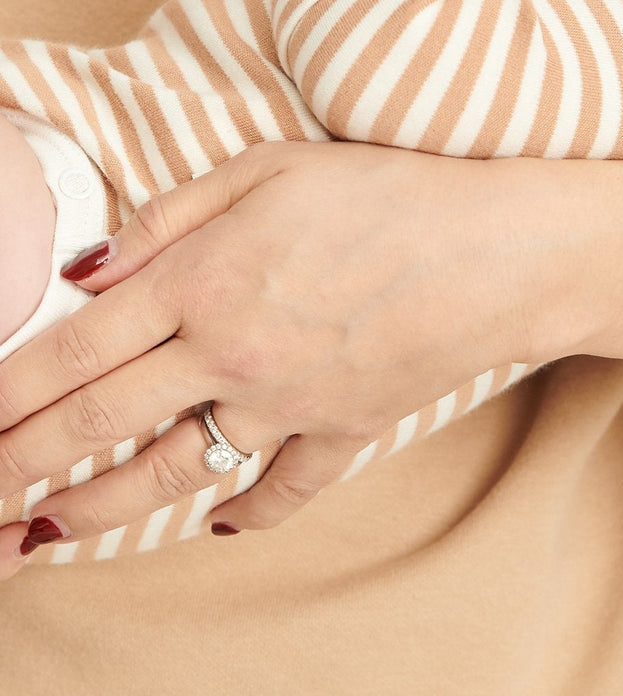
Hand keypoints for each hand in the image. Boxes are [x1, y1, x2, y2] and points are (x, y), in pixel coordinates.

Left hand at [0, 141, 540, 574]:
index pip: (69, 352)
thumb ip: (169, 216)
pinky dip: (242, 515)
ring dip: (95, 509)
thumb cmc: (389, 191)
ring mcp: (286, 405)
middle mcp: (230, 356)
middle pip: (95, 425)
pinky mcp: (342, 432)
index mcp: (203, 281)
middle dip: (17, 462)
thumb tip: (84, 271)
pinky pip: (281, 491)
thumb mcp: (270, 166)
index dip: (0, 393)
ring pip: (169, 475)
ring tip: (45, 529)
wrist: (500, 251)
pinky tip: (212, 524)